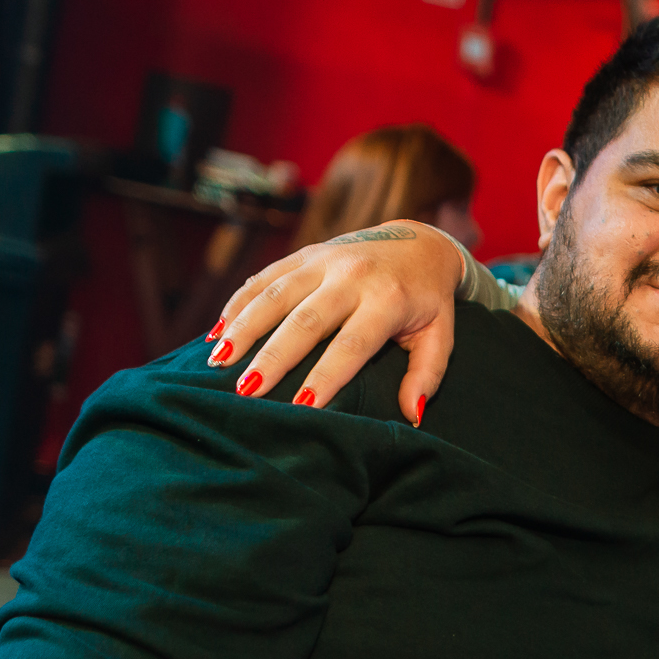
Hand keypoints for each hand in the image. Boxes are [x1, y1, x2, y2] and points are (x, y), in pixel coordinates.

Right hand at [208, 221, 462, 421]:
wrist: (420, 243)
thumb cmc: (428, 302)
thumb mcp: (440, 337)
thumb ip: (427, 375)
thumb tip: (411, 415)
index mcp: (387, 299)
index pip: (351, 344)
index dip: (326, 375)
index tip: (302, 405)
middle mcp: (352, 275)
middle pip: (305, 321)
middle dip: (273, 357)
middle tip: (245, 391)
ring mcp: (324, 260)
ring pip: (276, 294)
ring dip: (244, 327)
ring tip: (218, 361)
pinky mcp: (305, 253)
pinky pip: (265, 276)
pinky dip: (239, 302)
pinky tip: (217, 331)